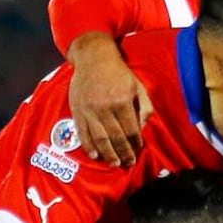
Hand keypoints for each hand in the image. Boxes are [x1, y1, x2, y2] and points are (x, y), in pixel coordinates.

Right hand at [67, 33, 153, 166]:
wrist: (93, 58)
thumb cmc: (119, 73)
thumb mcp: (137, 86)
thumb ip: (144, 106)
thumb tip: (144, 127)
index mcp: (121, 102)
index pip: (131, 130)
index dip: (136, 143)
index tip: (138, 150)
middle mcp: (105, 108)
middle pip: (116, 137)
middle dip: (124, 153)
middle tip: (129, 164)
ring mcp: (90, 110)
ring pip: (100, 138)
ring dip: (108, 154)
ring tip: (115, 164)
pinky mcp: (78, 110)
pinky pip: (83, 132)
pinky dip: (88, 146)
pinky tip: (95, 155)